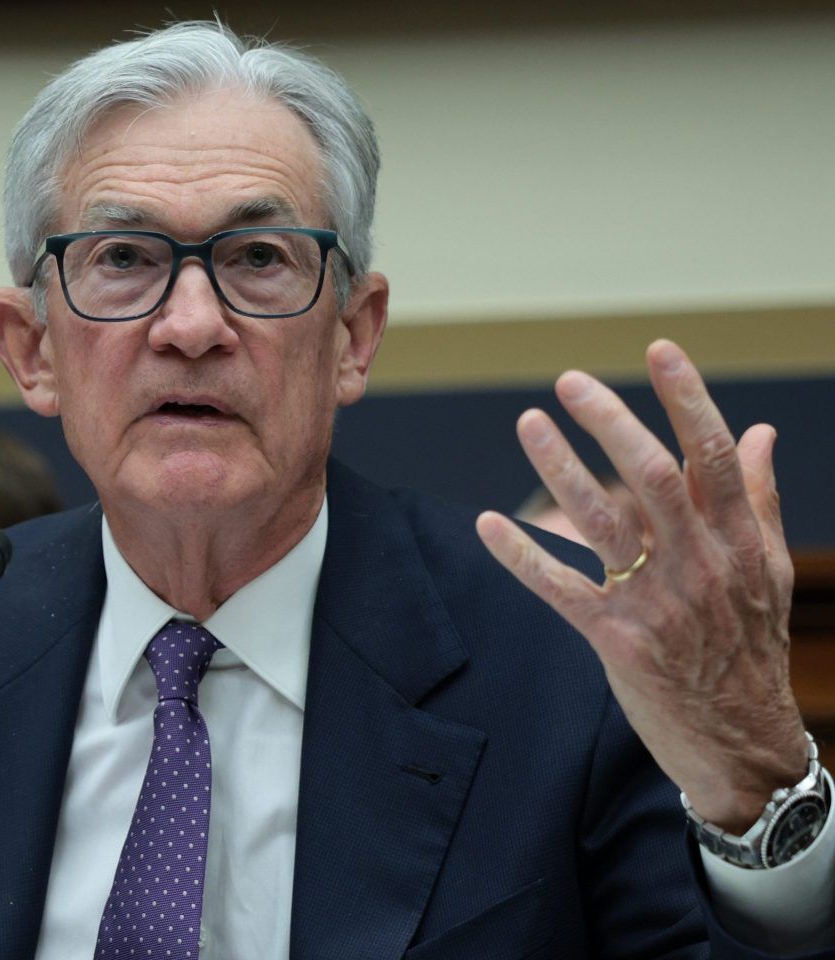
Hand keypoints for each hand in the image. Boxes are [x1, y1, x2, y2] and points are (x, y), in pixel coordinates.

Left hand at [476, 340, 804, 831]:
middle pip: (652, 476)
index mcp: (737, 540)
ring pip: (602, 522)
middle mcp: (698, 563)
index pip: (712, 454)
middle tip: (570, 381)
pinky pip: (559, 588)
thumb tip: (760, 432)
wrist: (741, 742)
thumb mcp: (767, 571)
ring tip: (528, 422)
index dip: (686, 398)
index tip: (658, 349)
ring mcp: (656, 601)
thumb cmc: (751, 647)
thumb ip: (757, 499)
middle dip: (610, 422)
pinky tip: (488, 522)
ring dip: (560, 468)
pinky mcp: (616, 639)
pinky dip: (521, 554)